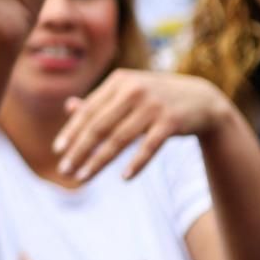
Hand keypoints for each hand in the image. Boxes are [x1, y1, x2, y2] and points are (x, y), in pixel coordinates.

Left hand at [52, 69, 231, 181]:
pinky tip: (124, 178)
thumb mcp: (128, 92)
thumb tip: (69, 107)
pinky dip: (136, 163)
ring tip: (83, 177)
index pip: (88, 110)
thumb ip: (101, 101)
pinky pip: (149, 146)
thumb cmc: (156, 98)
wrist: (202, 99)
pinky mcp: (172, 122)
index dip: (71, 131)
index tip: (58, 151)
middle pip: (99, 126)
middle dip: (79, 150)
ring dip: (99, 161)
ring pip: (119, 139)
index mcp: (119, 82)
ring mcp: (153, 106)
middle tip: (65, 170)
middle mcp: (134, 90)